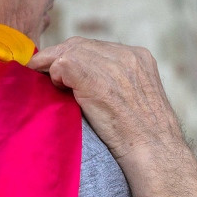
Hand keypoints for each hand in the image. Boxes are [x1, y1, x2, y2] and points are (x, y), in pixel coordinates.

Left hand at [30, 37, 185, 161]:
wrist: (154, 151)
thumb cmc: (144, 138)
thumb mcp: (138, 100)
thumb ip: (118, 83)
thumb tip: (84, 82)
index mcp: (139, 57)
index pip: (97, 47)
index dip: (77, 58)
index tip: (64, 73)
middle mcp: (126, 54)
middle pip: (80, 44)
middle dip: (60, 57)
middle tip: (42, 72)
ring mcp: (110, 63)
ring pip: (68, 51)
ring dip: (53, 67)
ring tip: (49, 84)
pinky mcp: (92, 76)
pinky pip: (61, 64)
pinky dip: (55, 76)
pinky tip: (59, 90)